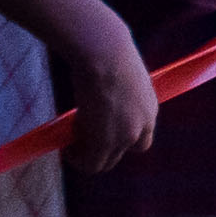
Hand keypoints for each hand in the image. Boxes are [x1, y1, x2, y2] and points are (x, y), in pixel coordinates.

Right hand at [38, 0, 159, 170]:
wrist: (104, 52)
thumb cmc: (109, 53)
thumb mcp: (123, 78)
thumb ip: (119, 94)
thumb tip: (101, 90)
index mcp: (149, 110)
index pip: (141, 139)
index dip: (120, 139)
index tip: (100, 130)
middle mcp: (141, 126)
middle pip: (123, 154)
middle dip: (102, 150)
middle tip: (81, 139)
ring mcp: (125, 136)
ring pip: (105, 163)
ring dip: (86, 158)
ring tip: (70, 146)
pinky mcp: (106, 141)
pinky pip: (91, 164)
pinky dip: (77, 159)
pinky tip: (66, 147)